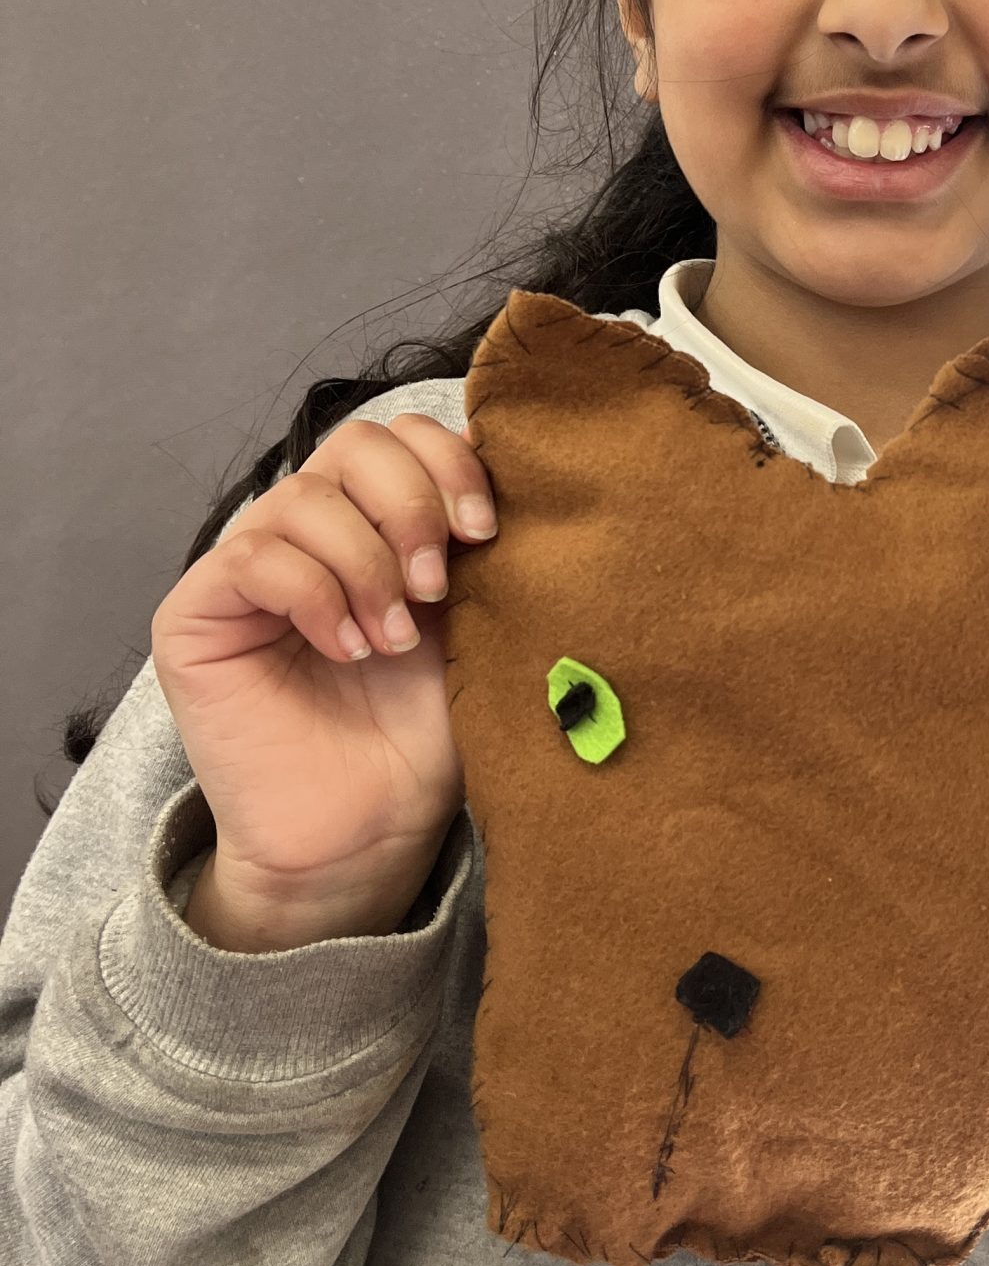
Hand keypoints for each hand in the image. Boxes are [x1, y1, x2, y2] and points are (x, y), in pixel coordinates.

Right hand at [151, 412, 497, 944]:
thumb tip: (516, 480)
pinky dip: (315, 595)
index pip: (402, 435)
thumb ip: (476, 547)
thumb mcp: (473, 623)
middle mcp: (312, 532)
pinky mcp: (196, 613)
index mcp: (380, 523)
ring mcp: (250, 568)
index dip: (447, 463)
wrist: (371, 830)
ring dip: (365, 564)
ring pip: (303, 498)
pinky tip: (349, 648)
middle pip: (354, 444)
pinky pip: (253, 557)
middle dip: (410, 505)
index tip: (485, 531)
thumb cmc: (425, 735)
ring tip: (392, 641)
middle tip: (436, 587)